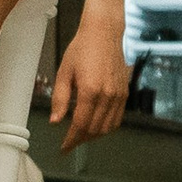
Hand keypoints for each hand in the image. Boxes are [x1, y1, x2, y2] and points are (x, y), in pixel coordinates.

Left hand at [49, 14, 129, 150]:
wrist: (104, 33)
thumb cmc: (82, 49)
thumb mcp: (64, 73)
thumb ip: (60, 99)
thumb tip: (56, 121)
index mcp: (90, 91)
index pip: (80, 125)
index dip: (71, 140)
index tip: (64, 148)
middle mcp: (107, 95)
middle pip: (94, 130)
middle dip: (80, 140)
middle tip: (69, 143)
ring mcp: (118, 95)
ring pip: (107, 128)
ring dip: (93, 136)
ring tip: (80, 136)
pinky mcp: (124, 93)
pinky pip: (117, 119)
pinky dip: (106, 127)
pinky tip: (95, 125)